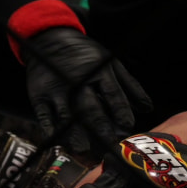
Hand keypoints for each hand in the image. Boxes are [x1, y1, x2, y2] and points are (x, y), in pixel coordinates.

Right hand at [24, 27, 152, 154]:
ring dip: (74, 132)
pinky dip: (49, 128)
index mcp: (98, 71)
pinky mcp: (39, 95)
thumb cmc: (87, 56)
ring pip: (66, 113)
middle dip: (100, 127)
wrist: (50, 38)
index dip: (120, 109)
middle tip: (110, 145)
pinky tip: (57, 142)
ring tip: (83, 149)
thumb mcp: (111, 64)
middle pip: (90, 106)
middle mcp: (77, 80)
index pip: (112, 93)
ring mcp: (56, 88)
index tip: (128, 126)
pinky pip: (43, 114)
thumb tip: (147, 109)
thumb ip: (130, 86)